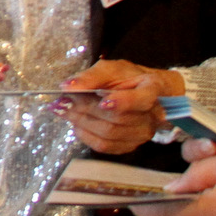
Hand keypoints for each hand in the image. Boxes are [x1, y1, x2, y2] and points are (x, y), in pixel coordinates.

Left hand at [57, 59, 183, 155]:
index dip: (123, 102)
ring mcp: (142, 134)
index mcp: (151, 89)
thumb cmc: (126, 78)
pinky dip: (86, 135)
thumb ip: (91, 76)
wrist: (139, 94)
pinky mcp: (129, 145)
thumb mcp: (111, 69)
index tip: (103, 101)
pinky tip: (77, 124)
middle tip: (64, 101)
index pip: (141, 100)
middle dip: (87, 109)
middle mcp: (151, 116)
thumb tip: (68, 87)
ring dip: (82, 122)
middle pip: (118, 119)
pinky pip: (105, 146)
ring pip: (109, 134)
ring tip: (65, 110)